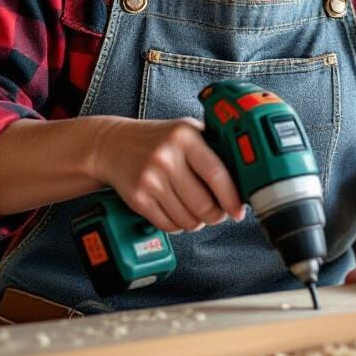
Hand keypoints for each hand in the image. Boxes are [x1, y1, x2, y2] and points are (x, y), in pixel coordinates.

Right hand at [93, 116, 245, 233]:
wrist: (112, 145)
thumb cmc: (156, 138)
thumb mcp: (186, 130)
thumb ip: (212, 146)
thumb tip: (243, 175)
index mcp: (185, 137)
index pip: (216, 174)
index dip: (231, 197)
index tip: (238, 210)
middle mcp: (167, 157)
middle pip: (203, 204)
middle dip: (216, 216)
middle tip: (219, 214)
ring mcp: (150, 178)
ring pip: (187, 219)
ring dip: (197, 222)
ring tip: (197, 212)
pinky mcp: (137, 198)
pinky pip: (168, 225)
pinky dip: (178, 226)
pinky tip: (178, 213)